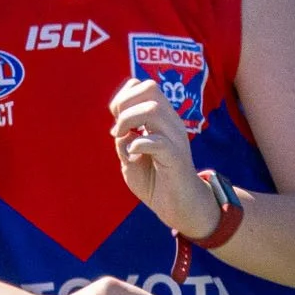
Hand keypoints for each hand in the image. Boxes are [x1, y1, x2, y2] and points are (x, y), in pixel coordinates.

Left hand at [111, 77, 219, 237]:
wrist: (179, 207)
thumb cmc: (156, 182)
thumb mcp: (131, 158)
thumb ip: (124, 140)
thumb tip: (119, 130)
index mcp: (162, 119)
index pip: (144, 86)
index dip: (124, 96)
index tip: (116, 120)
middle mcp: (171, 123)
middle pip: (150, 88)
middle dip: (125, 103)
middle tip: (118, 128)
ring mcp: (176, 139)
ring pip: (152, 109)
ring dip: (128, 121)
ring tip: (122, 139)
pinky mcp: (176, 158)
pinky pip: (158, 141)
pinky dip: (139, 144)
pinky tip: (133, 155)